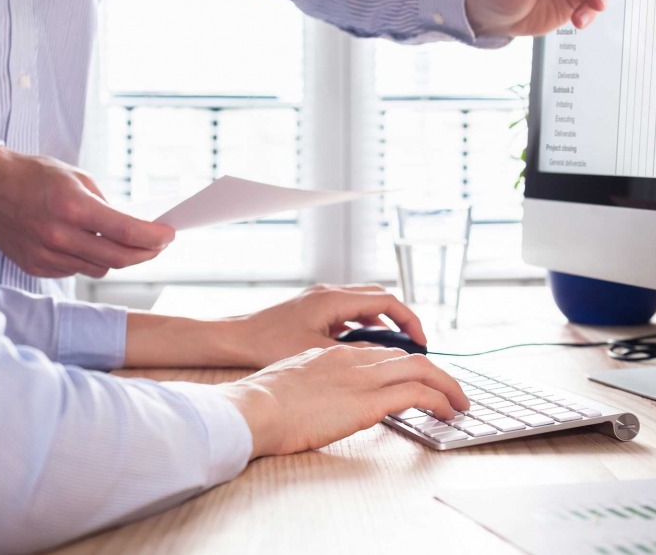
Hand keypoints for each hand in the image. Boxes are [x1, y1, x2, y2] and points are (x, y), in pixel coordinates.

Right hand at [0, 146, 174, 277]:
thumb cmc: (34, 175)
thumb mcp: (78, 178)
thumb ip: (106, 205)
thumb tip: (132, 227)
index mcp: (73, 207)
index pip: (127, 232)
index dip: (155, 237)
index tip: (169, 235)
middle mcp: (59, 236)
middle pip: (119, 258)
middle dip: (146, 253)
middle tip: (158, 245)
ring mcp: (46, 255)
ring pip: (99, 268)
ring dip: (117, 257)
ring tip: (124, 243)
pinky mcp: (36, 266)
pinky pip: (76, 270)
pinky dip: (88, 260)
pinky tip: (89, 245)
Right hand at [221, 346, 468, 457]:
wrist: (252, 409)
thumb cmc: (259, 405)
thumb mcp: (290, 384)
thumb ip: (312, 385)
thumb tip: (318, 401)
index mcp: (332, 354)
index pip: (380, 354)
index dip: (403, 366)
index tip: (416, 379)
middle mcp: (352, 359)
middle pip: (407, 358)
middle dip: (434, 373)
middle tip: (450, 390)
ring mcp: (362, 378)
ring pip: (421, 370)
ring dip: (446, 386)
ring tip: (459, 403)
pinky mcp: (369, 401)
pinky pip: (418, 394)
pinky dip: (439, 400)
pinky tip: (448, 412)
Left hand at [222, 284, 426, 368]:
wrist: (234, 339)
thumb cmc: (267, 344)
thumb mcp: (317, 353)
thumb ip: (353, 354)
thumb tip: (386, 361)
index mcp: (334, 299)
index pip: (387, 301)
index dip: (409, 321)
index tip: (421, 342)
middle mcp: (329, 293)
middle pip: (379, 298)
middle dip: (401, 319)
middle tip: (415, 344)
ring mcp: (320, 299)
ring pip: (363, 304)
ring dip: (381, 322)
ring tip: (394, 349)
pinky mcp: (312, 309)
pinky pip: (348, 312)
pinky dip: (362, 325)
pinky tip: (362, 348)